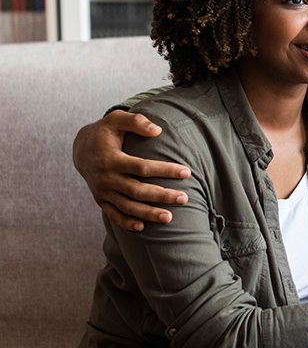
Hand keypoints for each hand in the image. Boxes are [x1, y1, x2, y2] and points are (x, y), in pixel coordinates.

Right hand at [73, 110, 191, 231]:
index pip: (142, 167)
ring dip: (148, 214)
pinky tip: (143, 227)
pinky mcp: (100, 200)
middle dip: (161, 196)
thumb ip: (136, 121)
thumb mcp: (116, 119)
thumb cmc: (105, 132)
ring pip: (127, 207)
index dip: (165, 170)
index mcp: (111, 159)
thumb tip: (157, 130)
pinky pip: (113, 215)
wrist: (81, 149)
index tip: (187, 172)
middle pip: (137, 191)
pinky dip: (126, 222)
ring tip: (170, 218)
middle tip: (184, 198)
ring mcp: (102, 191)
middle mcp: (106, 178)